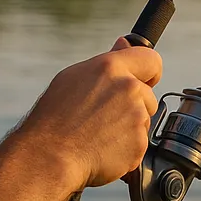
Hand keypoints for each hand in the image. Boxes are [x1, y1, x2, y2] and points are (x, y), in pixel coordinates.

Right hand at [21, 37, 161, 191]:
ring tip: (99, 134)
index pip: (150, 58)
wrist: (49, 156)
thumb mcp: (74, 78)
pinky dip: (126, 148)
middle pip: (148, 95)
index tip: (145, 80)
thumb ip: (106, 62)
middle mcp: (128, 88)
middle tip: (104, 116)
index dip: (148, 71)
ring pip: (143, 120)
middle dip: (134, 105)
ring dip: (129, 127)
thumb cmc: (55, 118)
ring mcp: (136, 117)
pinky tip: (103, 148)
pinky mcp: (139, 144)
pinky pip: (139, 144)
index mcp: (111, 67)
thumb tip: (124, 44)